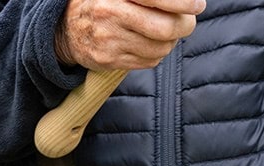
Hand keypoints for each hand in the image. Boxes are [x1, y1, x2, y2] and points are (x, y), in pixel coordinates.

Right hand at [55, 0, 204, 70]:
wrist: (65, 28)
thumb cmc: (99, 1)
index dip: (182, 2)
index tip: (197, 4)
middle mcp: (111, 14)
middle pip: (163, 27)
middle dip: (183, 26)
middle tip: (189, 22)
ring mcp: (110, 39)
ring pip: (158, 47)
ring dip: (171, 42)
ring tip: (169, 32)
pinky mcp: (109, 60)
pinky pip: (147, 61)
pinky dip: (157, 54)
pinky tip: (153, 45)